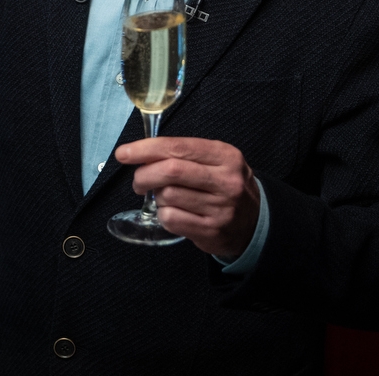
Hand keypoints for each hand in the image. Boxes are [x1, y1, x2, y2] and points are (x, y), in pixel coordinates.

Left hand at [114, 136, 259, 258]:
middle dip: (144, 175)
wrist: (255, 222)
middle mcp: (226, 181)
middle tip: (138, 181)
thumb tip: (139, 153)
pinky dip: (163, 214)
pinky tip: (174, 212)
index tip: (124, 153)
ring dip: (156, 197)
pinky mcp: (212, 230)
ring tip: (166, 197)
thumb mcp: (215, 161)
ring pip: (167, 196)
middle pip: (170, 171)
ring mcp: (221, 208)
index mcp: (225, 156)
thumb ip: (182, 154)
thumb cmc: (224, 186)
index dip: (145, 149)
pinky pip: (171, 218)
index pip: (178, 147)